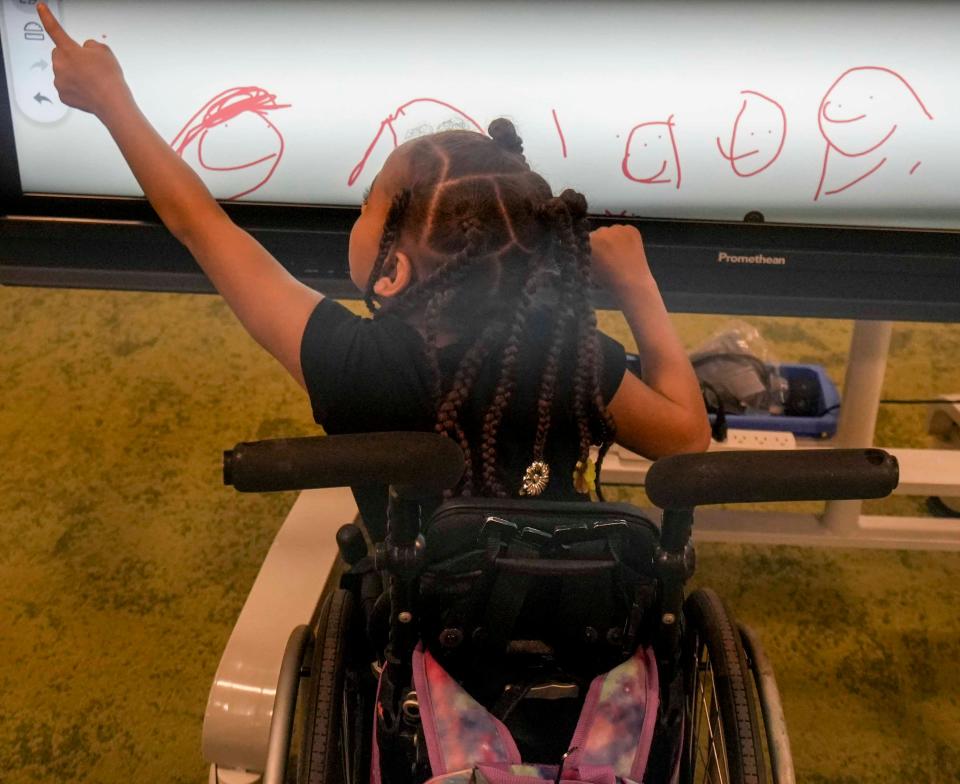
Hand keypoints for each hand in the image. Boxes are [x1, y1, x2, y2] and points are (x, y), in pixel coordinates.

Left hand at [37, 2, 129, 117]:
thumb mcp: (104, 51)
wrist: (113, 103)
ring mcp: (60, 81)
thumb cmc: (109, 78)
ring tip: (91, 80)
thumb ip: (90, 45)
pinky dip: (75, 87)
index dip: (46, 16)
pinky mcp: (63, 95)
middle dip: (71, 57)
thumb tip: (85, 50)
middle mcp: (60, 65)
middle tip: (88, 66)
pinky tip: (88, 90)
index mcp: (69, 50)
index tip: (40, 7)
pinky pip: (66, 86)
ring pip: (63, 71)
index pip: (54, 28)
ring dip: (74, 73)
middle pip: (60, 54)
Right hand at [589, 224, 654, 295]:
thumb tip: (590, 249)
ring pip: (614, 231)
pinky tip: (628, 248)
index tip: (597, 253)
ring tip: (619, 251)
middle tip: (609, 253)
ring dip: (614, 238)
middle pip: (601, 232)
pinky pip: (625, 230)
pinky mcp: (632, 230)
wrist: (632, 281)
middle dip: (603, 241)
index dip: (592, 246)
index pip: (588, 238)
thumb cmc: (608, 278)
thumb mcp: (590, 268)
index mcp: (593, 239)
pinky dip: (625, 237)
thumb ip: (589, 255)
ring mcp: (620, 229)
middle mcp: (605, 230)